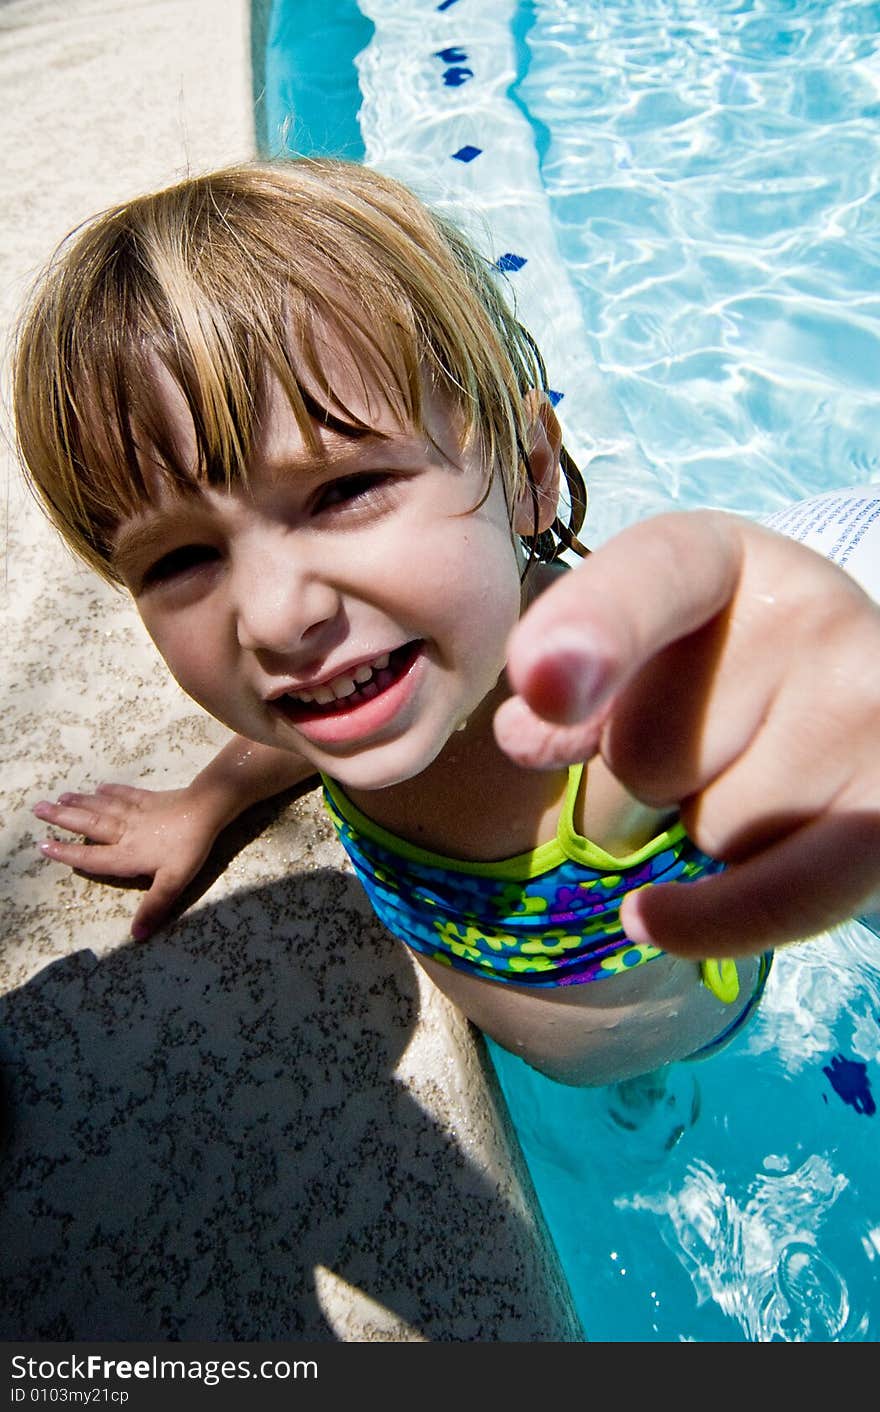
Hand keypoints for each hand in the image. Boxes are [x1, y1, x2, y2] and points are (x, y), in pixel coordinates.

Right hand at [33, 782, 226, 939]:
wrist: (206, 809)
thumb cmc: (189, 847)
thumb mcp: (173, 882)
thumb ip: (153, 907)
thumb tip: (136, 936)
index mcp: (128, 854)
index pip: (92, 856)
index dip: (68, 853)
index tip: (44, 846)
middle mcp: (126, 831)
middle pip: (90, 825)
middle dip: (63, 818)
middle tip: (38, 809)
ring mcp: (137, 812)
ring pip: (103, 807)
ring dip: (81, 802)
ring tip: (61, 798)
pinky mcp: (150, 798)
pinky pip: (126, 795)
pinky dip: (111, 791)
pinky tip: (100, 788)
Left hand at [495, 510, 879, 957]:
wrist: (851, 691)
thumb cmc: (714, 665)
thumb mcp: (640, 643)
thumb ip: (570, 680)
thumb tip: (523, 731)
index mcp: (717, 556)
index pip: (653, 578)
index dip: (592, 628)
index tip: (543, 681)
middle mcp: (809, 608)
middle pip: (649, 749)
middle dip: (650, 766)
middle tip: (705, 729)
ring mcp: (865, 704)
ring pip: (711, 827)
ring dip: (706, 823)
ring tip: (754, 770)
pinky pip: (771, 901)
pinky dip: (708, 921)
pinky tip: (658, 916)